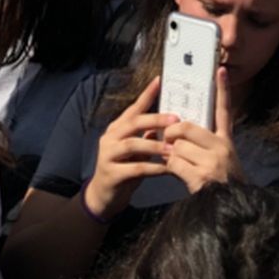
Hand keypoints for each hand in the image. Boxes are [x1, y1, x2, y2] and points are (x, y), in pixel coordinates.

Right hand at [88, 75, 175, 219]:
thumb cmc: (123, 170)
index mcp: (116, 129)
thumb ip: (147, 137)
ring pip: (133, 145)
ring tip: (173, 149)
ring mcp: (108, 155)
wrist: (103, 197)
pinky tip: (167, 169)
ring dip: (155, 146)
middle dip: (155, 120)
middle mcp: (110, 138)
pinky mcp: (111, 174)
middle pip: (133, 123)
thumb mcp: (136, 151)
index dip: (146, 95)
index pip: (133, 109)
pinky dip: (153, 168)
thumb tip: (168, 124)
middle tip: (175, 120)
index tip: (159, 81)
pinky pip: (135, 169)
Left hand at [161, 69, 244, 193]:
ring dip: (170, 155)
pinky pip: (174, 163)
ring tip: (177, 163)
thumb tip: (178, 131)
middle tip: (168, 139)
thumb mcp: (221, 159)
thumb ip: (204, 143)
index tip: (220, 70)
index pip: (224, 110)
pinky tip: (178, 174)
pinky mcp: (202, 176)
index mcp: (226, 140)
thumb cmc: (221, 184)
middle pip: (186, 127)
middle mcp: (221, 147)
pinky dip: (170, 168)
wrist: (232, 210)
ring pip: (177, 146)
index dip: (223, 90)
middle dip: (171, 134)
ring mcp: (212, 162)